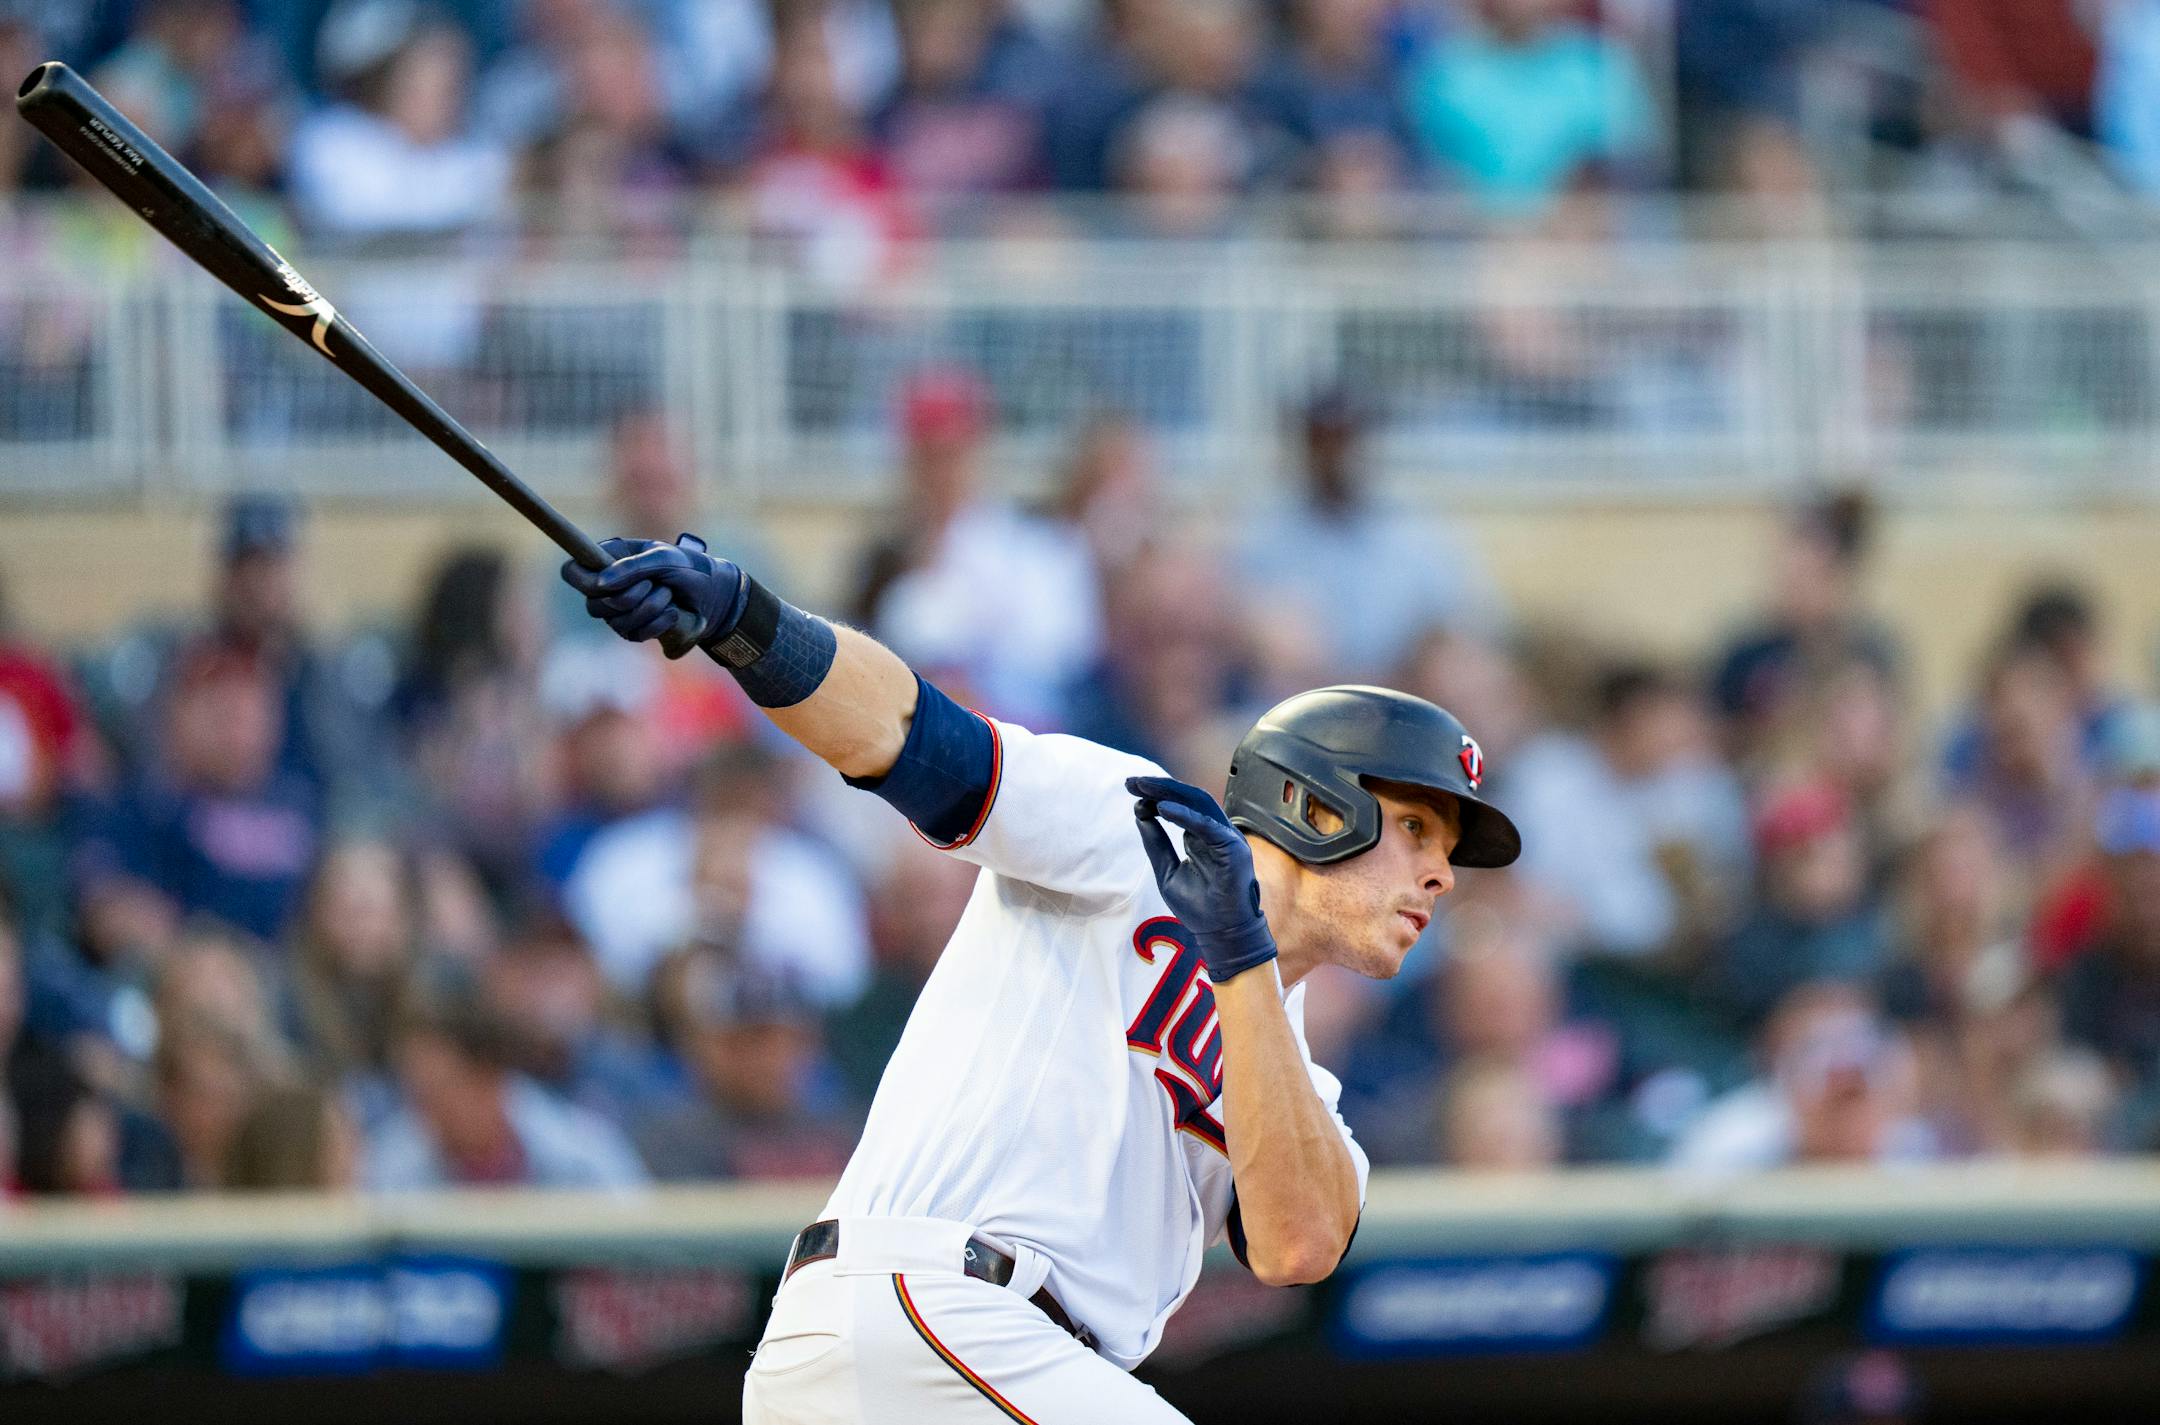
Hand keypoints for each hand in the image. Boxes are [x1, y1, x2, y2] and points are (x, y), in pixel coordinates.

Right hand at [560, 533, 746, 651]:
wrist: (714, 595)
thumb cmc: (688, 568)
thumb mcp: (663, 558)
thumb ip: (632, 567)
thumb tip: (601, 584)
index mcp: (608, 559)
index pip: (572, 572)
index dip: (583, 580)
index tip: (605, 582)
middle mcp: (608, 587)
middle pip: (592, 604)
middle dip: (627, 596)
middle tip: (654, 584)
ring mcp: (619, 612)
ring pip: (614, 622)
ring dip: (647, 608)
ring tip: (668, 595)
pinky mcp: (634, 631)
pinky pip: (633, 634)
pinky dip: (656, 624)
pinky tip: (672, 612)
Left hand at [1128, 775, 1277, 982]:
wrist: (1221, 936)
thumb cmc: (1199, 908)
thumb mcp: (1167, 871)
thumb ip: (1156, 843)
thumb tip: (1139, 812)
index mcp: (1202, 836)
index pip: (1179, 805)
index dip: (1155, 794)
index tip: (1130, 789)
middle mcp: (1216, 832)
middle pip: (1188, 798)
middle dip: (1158, 786)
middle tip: (1131, 781)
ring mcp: (1227, 838)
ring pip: (1199, 803)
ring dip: (1170, 792)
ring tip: (1143, 787)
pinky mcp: (1234, 849)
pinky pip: (1208, 826)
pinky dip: (1185, 815)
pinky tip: (1162, 809)